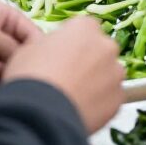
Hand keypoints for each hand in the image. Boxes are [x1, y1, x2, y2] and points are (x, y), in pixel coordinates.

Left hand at [0, 1, 41, 93]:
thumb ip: (7, 44)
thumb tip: (30, 59)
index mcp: (8, 21)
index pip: (32, 36)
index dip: (35, 50)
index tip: (30, 63)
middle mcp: (4, 40)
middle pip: (24, 58)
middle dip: (18, 67)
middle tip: (3, 72)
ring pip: (11, 74)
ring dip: (7, 81)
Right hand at [1, 17, 124, 134]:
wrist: (39, 116)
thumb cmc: (30, 78)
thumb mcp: (27, 50)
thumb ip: (47, 44)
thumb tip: (51, 50)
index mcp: (85, 27)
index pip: (83, 28)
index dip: (70, 42)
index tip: (59, 55)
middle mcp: (106, 46)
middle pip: (99, 50)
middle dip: (87, 61)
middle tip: (66, 78)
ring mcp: (115, 72)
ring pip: (108, 74)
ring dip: (96, 82)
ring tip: (72, 98)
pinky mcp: (118, 97)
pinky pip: (110, 97)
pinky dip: (99, 103)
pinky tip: (79, 111)